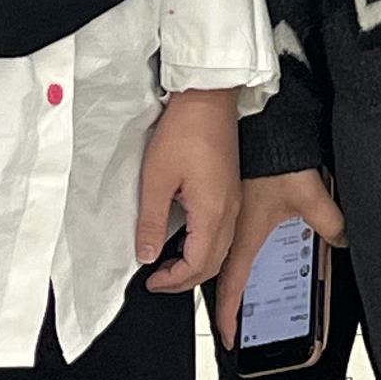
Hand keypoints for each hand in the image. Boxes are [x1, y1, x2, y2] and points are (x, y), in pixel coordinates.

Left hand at [136, 87, 239, 295]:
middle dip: (185, 279)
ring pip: (221, 250)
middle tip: (159, 279)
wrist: (208, 98)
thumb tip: (147, 254)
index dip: (172, 280)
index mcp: (213, 212)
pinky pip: (223, 232)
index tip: (151, 281)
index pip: (196, 265)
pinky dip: (205, 246)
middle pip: (213, 263)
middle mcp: (229, 211)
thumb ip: (151, 223)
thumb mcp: (156, 180)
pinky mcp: (231, 190)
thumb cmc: (185, 130)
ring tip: (169, 263)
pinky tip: (186, 239)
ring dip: (197, 264)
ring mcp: (233, 201)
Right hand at [216, 166, 346, 344]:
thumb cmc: (273, 158)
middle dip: (233, 304)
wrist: (259, 127)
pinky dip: (245, 253)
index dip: (229, 318)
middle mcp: (231, 232)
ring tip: (251, 296)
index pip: (231, 289)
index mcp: (242, 239)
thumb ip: (331, 224)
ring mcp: (231, 218)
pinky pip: (236, 238)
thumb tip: (344, 241)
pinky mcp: (237, 205)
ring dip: (238, 279)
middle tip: (241, 324)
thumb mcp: (310, 198)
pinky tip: (264, 252)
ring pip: (230, 258)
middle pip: (227, 278)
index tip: (230, 338)